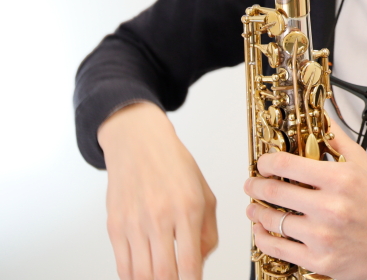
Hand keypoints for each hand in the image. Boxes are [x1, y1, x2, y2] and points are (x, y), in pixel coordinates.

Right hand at [99, 101, 218, 279]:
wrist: (139, 145)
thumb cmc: (176, 168)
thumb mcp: (205, 194)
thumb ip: (208, 232)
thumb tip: (199, 263)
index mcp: (188, 209)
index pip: (188, 263)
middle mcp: (160, 217)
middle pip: (163, 274)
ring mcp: (134, 223)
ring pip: (141, 275)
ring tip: (162, 276)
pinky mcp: (114, 226)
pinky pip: (122, 266)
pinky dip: (133, 277)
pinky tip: (144, 273)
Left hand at [245, 126, 366, 279]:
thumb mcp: (363, 163)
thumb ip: (337, 140)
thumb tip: (320, 119)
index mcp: (340, 180)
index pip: (287, 165)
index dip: (267, 163)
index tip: (263, 164)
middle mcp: (330, 208)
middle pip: (274, 193)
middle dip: (256, 186)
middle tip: (252, 184)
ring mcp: (323, 236)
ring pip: (273, 222)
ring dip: (256, 213)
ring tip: (254, 208)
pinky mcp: (320, 260)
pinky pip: (279, 250)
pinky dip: (264, 240)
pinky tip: (262, 231)